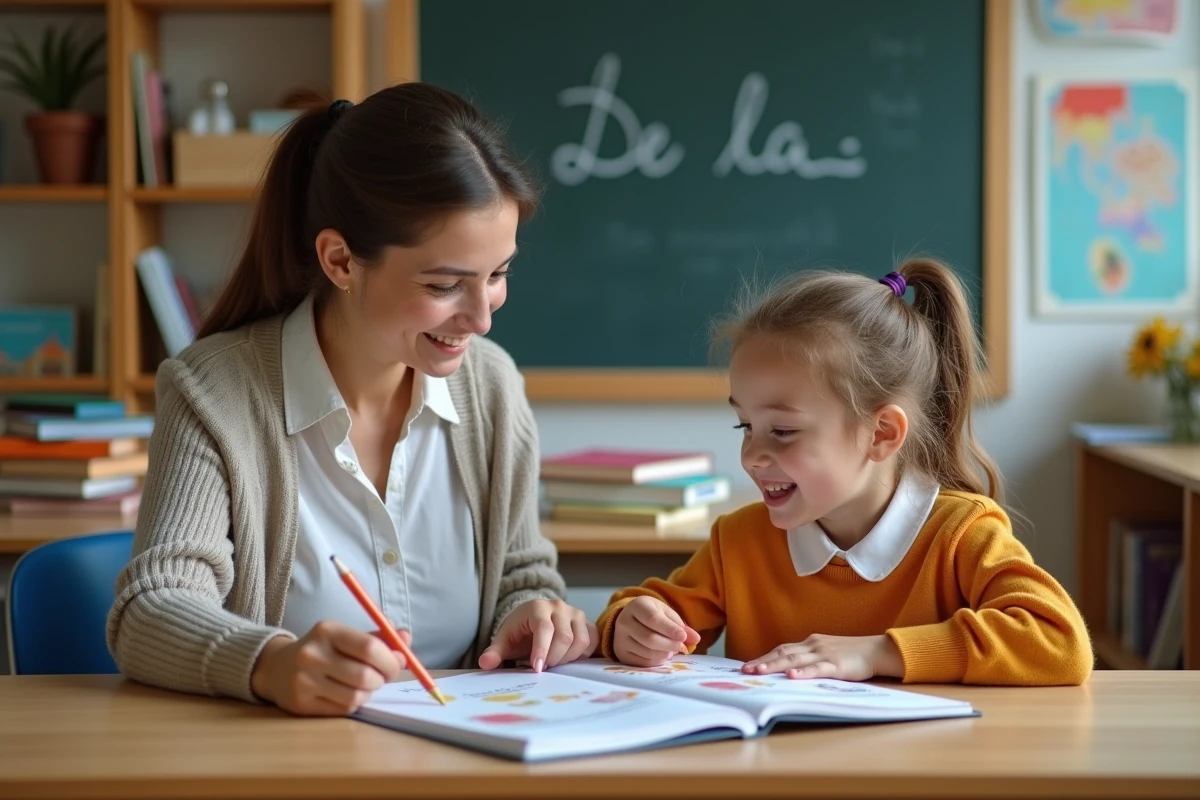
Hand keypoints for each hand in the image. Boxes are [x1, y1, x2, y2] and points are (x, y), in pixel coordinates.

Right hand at [250, 620, 408, 715]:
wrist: (277, 668)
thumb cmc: (323, 649)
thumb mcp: (346, 636)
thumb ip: (379, 638)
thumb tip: (406, 639)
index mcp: (327, 631)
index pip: (369, 648)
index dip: (390, 660)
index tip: (396, 665)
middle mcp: (313, 655)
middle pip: (365, 676)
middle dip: (382, 680)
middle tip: (382, 678)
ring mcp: (304, 681)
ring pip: (356, 697)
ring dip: (368, 693)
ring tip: (363, 685)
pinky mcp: (301, 704)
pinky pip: (343, 710)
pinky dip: (353, 704)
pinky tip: (346, 694)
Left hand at [478, 598, 597, 671]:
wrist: (534, 618)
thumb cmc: (519, 631)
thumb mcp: (504, 641)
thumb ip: (495, 653)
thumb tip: (485, 664)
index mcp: (537, 608)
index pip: (544, 629)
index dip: (542, 651)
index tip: (537, 669)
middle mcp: (559, 607)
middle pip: (564, 637)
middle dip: (554, 658)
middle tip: (544, 668)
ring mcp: (576, 613)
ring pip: (580, 640)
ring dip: (568, 658)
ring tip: (554, 662)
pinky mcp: (587, 622)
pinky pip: (591, 641)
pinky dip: (582, 654)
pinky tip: (568, 658)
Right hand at [613, 596, 700, 666]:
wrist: (630, 620)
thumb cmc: (652, 614)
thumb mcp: (666, 614)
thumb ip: (680, 625)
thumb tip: (695, 639)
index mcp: (636, 606)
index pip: (653, 619)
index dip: (669, 629)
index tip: (683, 637)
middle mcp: (624, 621)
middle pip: (649, 638)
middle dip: (669, 644)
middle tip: (681, 647)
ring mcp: (620, 639)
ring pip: (646, 652)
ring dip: (664, 654)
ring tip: (673, 650)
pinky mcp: (622, 653)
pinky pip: (642, 662)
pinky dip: (657, 661)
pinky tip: (663, 655)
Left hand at [742, 634, 902, 680]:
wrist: (876, 650)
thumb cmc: (851, 654)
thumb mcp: (826, 653)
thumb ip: (809, 659)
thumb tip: (789, 670)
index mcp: (809, 643)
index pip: (781, 649)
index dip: (764, 657)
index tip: (747, 665)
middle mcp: (813, 646)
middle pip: (783, 653)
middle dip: (762, 662)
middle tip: (745, 670)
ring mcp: (824, 654)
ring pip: (795, 659)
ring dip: (775, 666)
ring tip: (759, 671)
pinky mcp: (836, 665)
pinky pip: (817, 669)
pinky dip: (803, 672)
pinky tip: (792, 676)